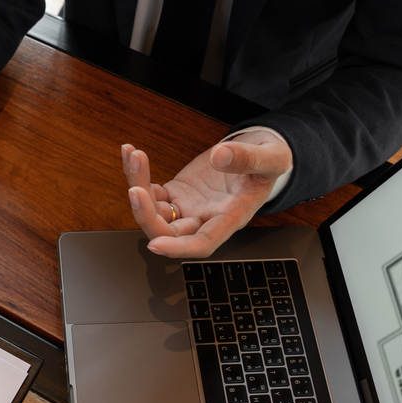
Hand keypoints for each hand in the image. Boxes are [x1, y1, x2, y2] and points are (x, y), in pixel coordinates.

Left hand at [122, 128, 292, 257]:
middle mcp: (205, 219)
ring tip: (133, 156)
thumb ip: (249, 159)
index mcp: (230, 218)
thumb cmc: (270, 163)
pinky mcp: (177, 192)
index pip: (203, 243)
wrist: (259, 154)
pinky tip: (130, 153)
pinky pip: (150, 190)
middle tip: (135, 189)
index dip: (179, 248)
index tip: (156, 245)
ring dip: (138, 186)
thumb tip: (220, 156)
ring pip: (153, 210)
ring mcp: (187, 207)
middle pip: (168, 232)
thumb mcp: (271, 158)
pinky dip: (137, 174)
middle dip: (146, 215)